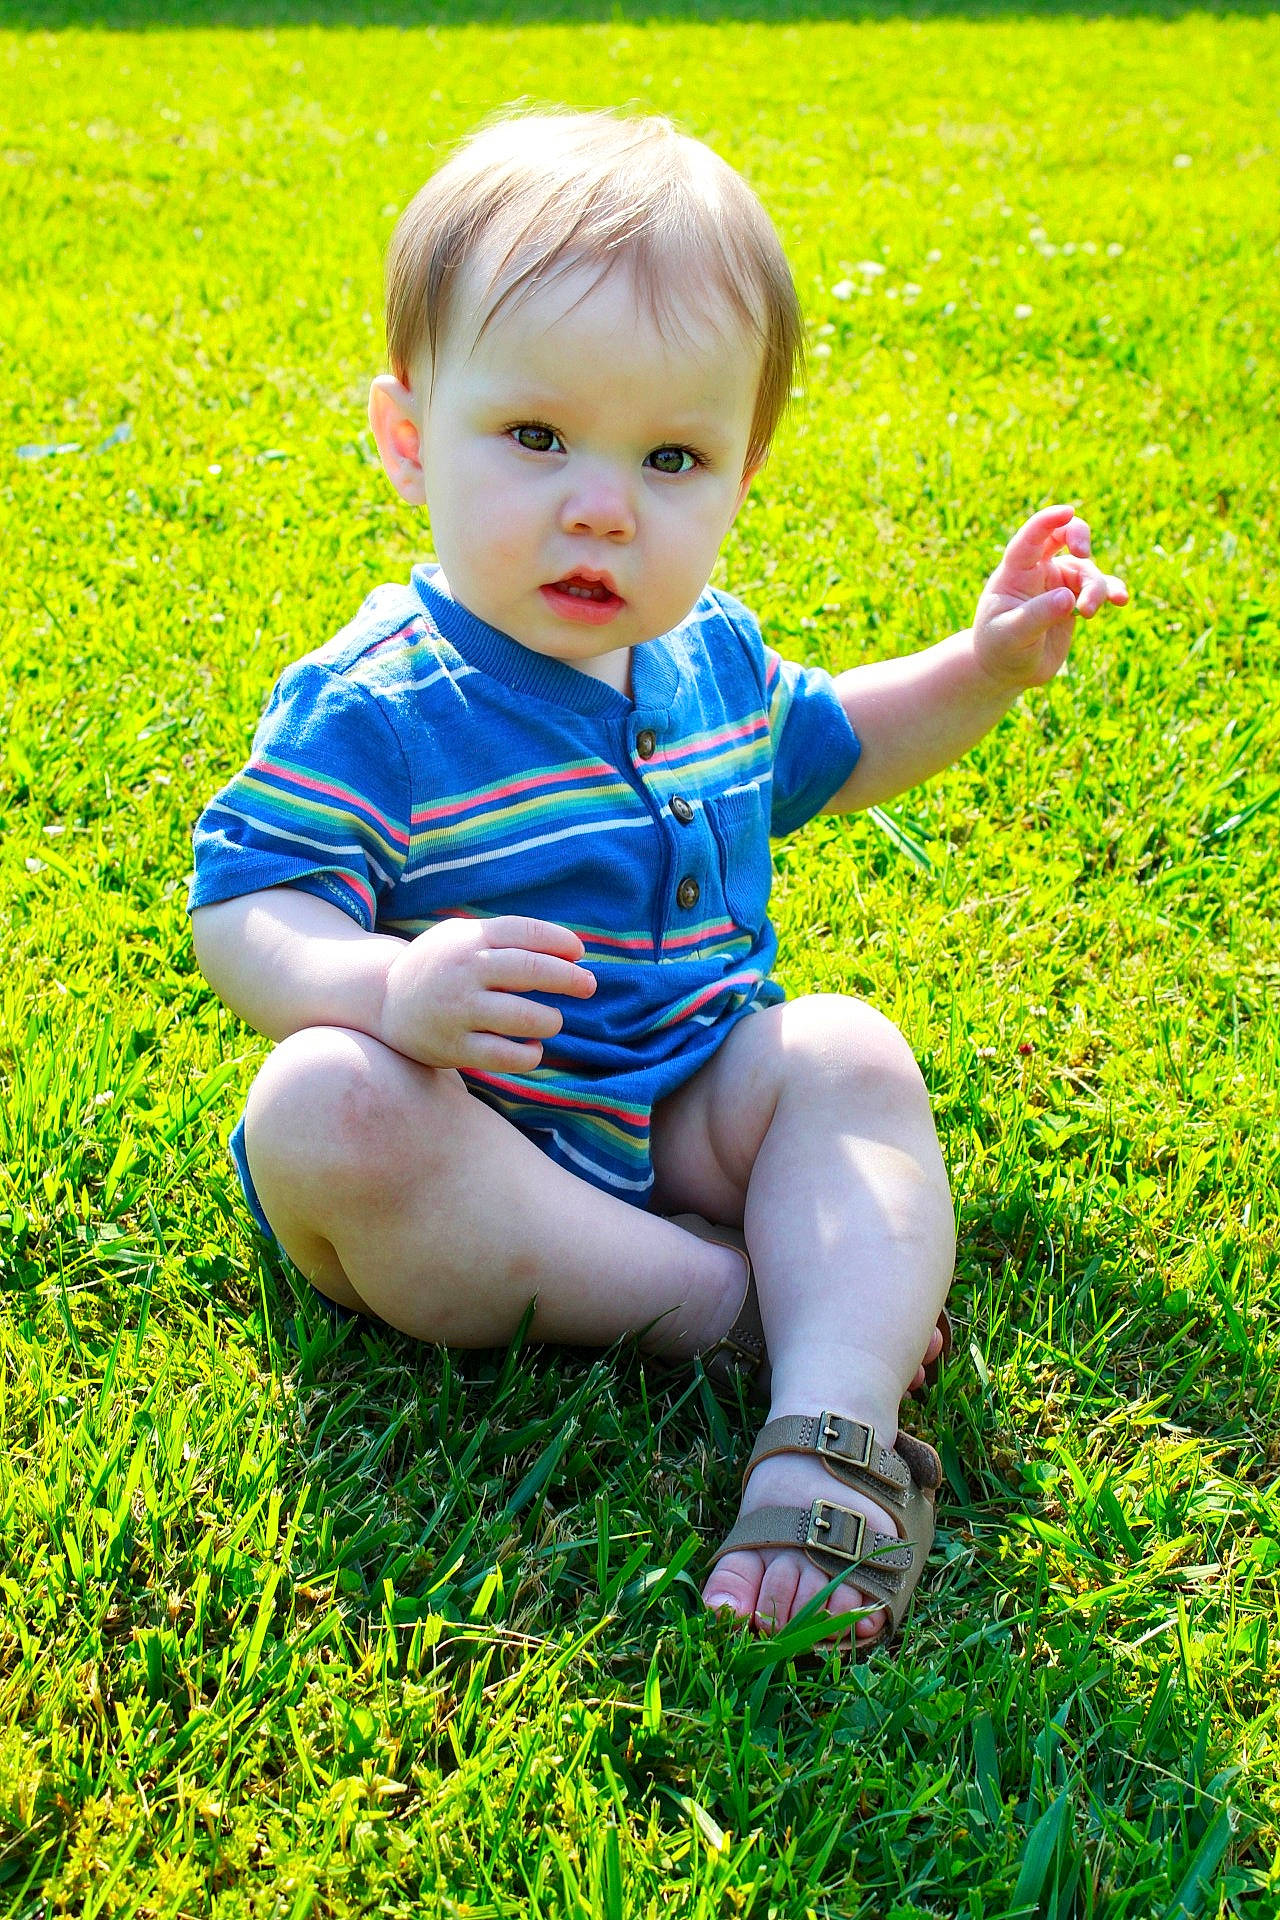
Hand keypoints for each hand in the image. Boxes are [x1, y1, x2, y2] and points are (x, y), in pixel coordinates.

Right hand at [378, 915, 595, 1073]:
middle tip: (588, 985)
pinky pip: (507, 1057)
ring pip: (525, 1018)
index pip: (526, 932)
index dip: (560, 941)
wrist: (384, 1000)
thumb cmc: (441, 966)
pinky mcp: (455, 1047)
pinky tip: (532, 1048)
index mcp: (470, 938)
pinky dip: (529, 1055)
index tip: (579, 953)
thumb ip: (506, 938)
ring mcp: (459, 1011)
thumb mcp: (462, 937)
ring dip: (550, 1019)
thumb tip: (570, 951)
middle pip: (532, 970)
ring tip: (552, 1020)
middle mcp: (465, 971)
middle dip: (570, 978)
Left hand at [972, 505, 1127, 692]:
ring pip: (1087, 571)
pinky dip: (1112, 591)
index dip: (1047, 521)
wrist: (1010, 670)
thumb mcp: (1012, 635)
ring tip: (1088, 613)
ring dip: (1094, 588)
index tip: (1067, 512)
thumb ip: (1038, 615)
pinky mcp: (1076, 600)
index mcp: (1015, 572)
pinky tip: (1121, 600)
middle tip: (1083, 554)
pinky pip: (1100, 588)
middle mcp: (1039, 571)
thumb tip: (1069, 597)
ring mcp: (1059, 583)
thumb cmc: (1001, 649)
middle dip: (1077, 536)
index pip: (1030, 539)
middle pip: (1062, 536)